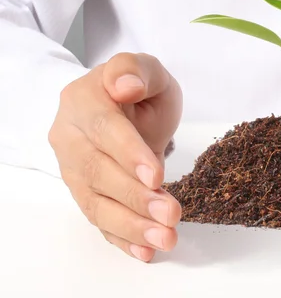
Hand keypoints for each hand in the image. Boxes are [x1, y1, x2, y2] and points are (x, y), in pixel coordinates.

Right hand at [49, 53, 182, 261]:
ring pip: (96, 202)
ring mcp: (73, 169)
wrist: (117, 105)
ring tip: (165, 237)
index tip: (156, 175)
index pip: (103, 128)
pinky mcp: (85, 192)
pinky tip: (145, 250)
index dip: (128, 153)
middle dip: (135, 197)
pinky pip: (98, 219)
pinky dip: (121, 238)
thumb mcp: (146, 69)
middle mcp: (70, 137)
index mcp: (83, 100)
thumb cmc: (136, 87)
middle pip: (98, 172)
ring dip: (131, 225)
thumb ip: (136, 70)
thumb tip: (124, 85)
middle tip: (171, 213)